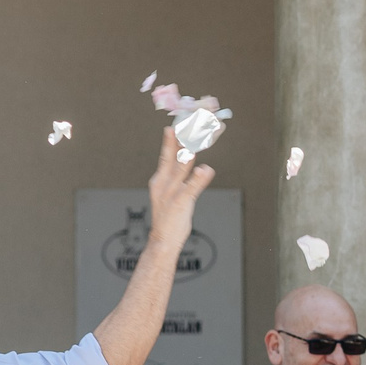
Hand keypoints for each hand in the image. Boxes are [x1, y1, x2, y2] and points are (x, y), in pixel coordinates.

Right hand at [146, 126, 216, 240]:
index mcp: (159, 180)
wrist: (162, 240)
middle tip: (184, 124)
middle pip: (172, 157)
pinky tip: (205, 169)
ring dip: (187, 155)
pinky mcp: (180, 203)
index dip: (170, 141)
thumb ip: (185, 179)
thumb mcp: (175, 194)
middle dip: (178, 141)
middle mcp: (163, 183)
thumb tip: (195, 167)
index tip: (174, 126)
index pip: (166, 156)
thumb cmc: (170, 218)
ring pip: (180, 169)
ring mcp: (171, 193)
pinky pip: (191, 188)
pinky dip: (198, 179)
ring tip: (193, 141)